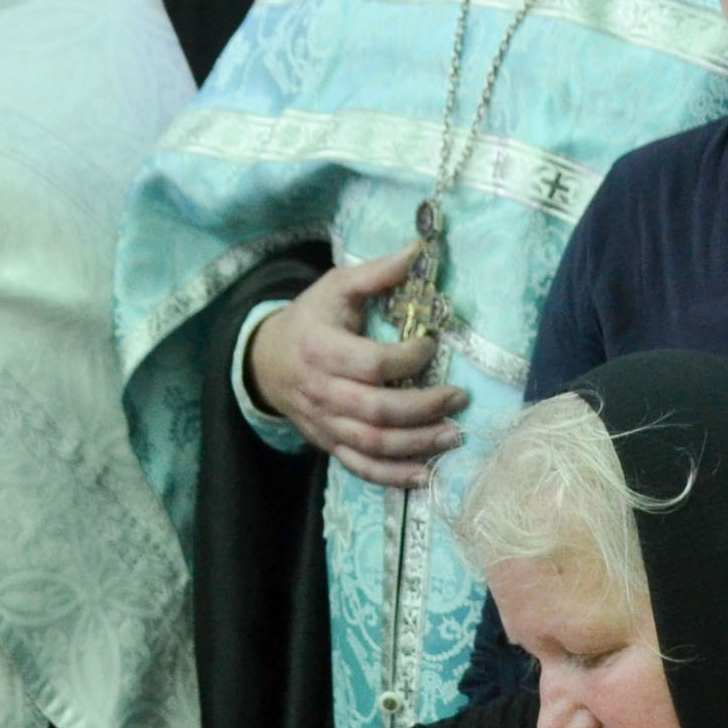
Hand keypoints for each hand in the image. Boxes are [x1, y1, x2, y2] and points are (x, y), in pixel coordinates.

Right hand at [245, 250, 468, 488]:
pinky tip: (427, 474)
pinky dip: (394, 476)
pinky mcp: (331, 445)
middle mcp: (323, 392)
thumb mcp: (335, 287)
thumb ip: (375, 273)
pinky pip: (362, 468)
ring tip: (454, 435)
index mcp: (322, 349)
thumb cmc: (311, 320)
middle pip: (378, 411)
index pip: (372, 363)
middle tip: (458, 398)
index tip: (430, 345)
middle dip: (424, 407)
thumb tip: (418, 251)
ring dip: (419, 444)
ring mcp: (326, 424)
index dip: (408, 359)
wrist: (268, 362)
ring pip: (375, 445)